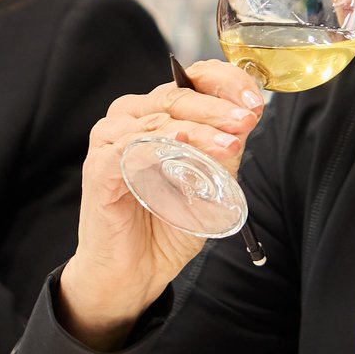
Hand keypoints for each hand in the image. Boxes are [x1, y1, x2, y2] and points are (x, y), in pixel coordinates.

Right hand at [55, 60, 260, 347]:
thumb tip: (248, 117)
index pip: (190, 80)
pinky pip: (133, 145)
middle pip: (177, 94)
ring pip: (160, 118)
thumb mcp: (209, 181)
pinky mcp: (99, 166)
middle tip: (247, 119)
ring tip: (231, 143)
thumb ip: (223, 149)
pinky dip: (162, 142)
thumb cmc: (166, 225)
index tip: (255, 101)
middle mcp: (130, 118)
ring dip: (201, 128)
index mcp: (156, 114)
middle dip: (218, 106)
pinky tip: (185, 145)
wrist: (134, 273)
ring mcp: (111, 139)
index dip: (224, 83)